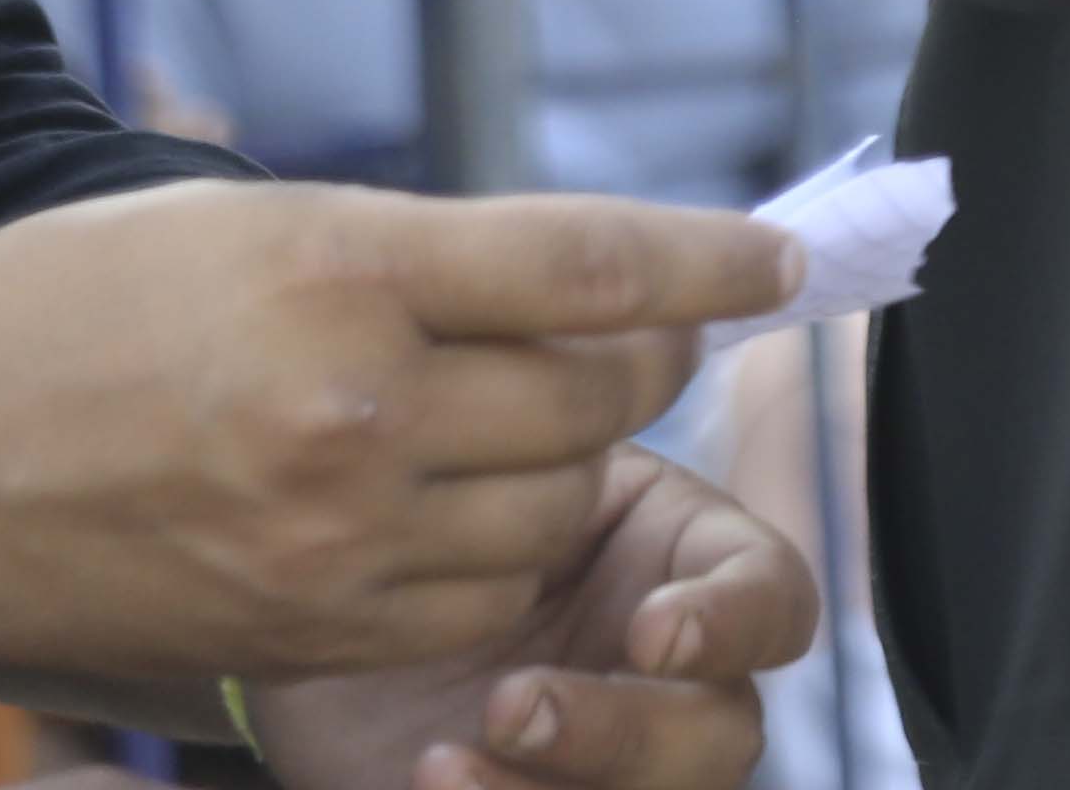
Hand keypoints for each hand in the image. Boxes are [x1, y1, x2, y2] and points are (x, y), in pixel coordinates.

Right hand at [0, 182, 794, 687]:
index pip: (590, 266)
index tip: (777, 262)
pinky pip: (479, 598)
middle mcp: (354, 404)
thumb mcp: (234, 221)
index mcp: (341, 267)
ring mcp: (334, 535)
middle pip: (595, 390)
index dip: (709, 261)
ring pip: (556, 504)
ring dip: (575, 460)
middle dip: (645, 359)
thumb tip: (551, 270)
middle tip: (638, 335)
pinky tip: (466, 509)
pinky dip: (501, 552)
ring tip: (534, 420)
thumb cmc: (53, 314)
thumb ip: (397, 249)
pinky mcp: (307, 631)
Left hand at [243, 445, 826, 789]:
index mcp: (683, 565)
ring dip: (567, 779)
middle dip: (632, 729)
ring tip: (456, 747)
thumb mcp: (487, 429)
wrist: (295, 577)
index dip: (735, 621)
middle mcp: (662, 674)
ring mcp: (600, 758)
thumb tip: (646, 326)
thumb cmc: (415, 478)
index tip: (652, 624)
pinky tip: (424, 774)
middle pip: (723, 732)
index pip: (773, 598)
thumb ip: (565, 403)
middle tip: (517, 700)